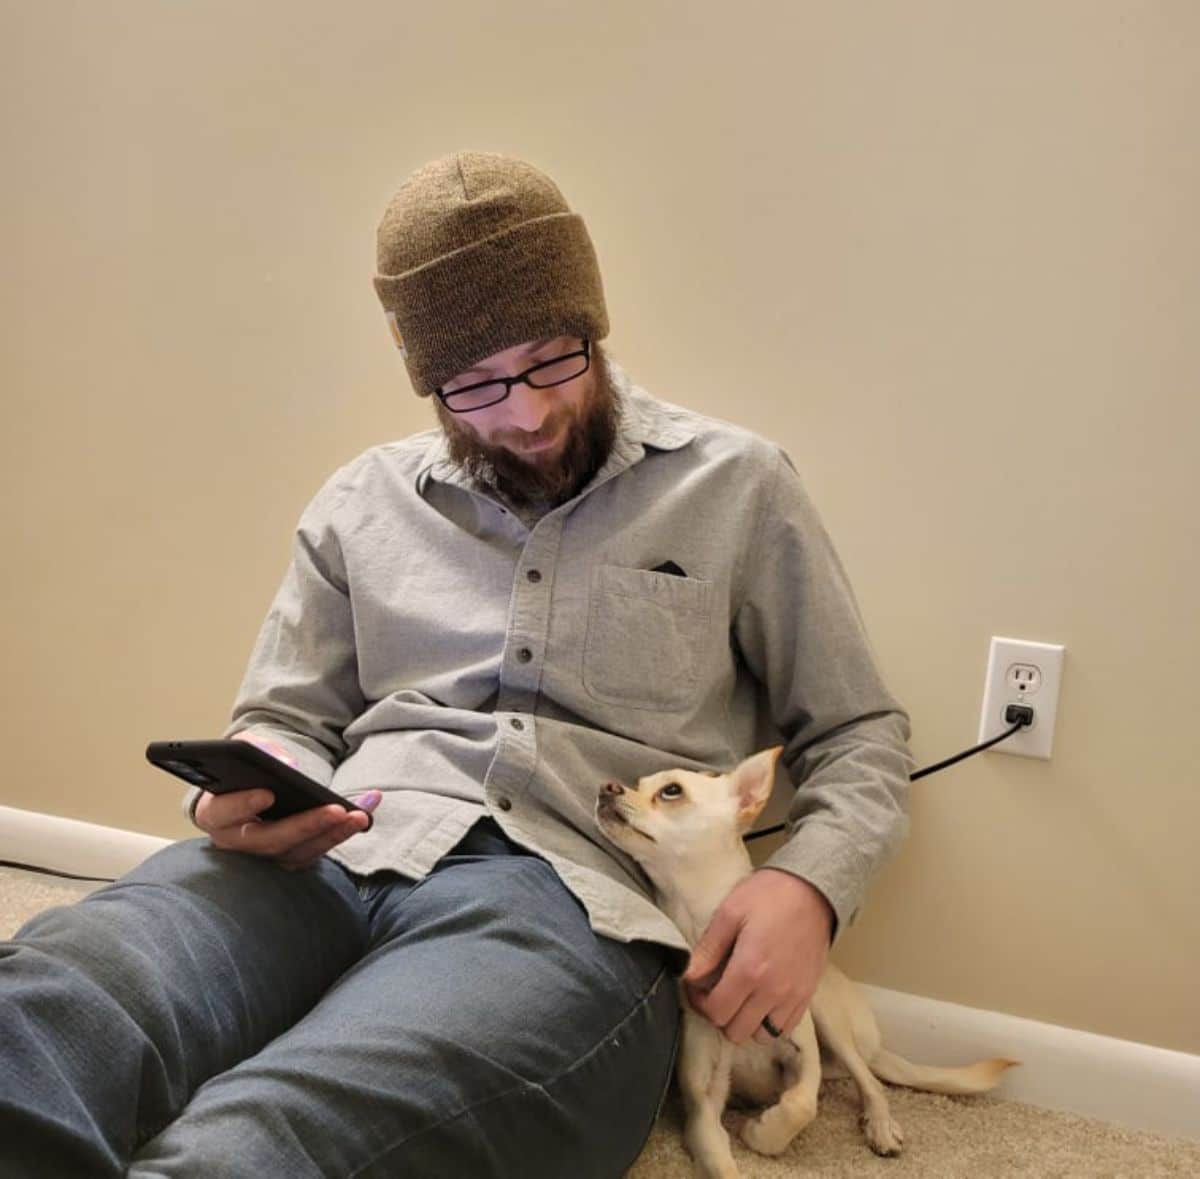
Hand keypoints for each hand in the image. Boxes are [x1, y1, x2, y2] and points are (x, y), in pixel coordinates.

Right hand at [192, 732, 380, 869]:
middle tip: (336, 810)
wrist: (251, 787)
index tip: (268, 793)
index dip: (243, 804)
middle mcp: (238, 842)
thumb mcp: (246, 748)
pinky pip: (318, 849)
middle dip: (307, 825)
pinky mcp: (291, 856)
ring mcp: (265, 855)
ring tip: (361, 815)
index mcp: (216, 813)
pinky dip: (343, 832)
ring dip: (333, 834)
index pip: (224, 813)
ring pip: (300, 851)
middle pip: (271, 841)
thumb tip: (289, 764)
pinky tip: (366, 813)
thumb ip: (259, 749)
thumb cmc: (245, 768)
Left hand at [681, 868, 833, 1045]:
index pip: (716, 1012)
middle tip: (715, 991)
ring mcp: (793, 997)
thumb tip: (689, 977)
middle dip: (719, 1014)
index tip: (697, 985)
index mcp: (750, 969)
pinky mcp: (807, 996)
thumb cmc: (768, 896)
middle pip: (736, 1031)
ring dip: (744, 1022)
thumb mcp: (730, 913)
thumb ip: (708, 950)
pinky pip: (784, 1029)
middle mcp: (773, 991)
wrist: (813, 891)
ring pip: (760, 1036)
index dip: (699, 1002)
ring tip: (739, 997)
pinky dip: (768, 1023)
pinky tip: (760, 1000)